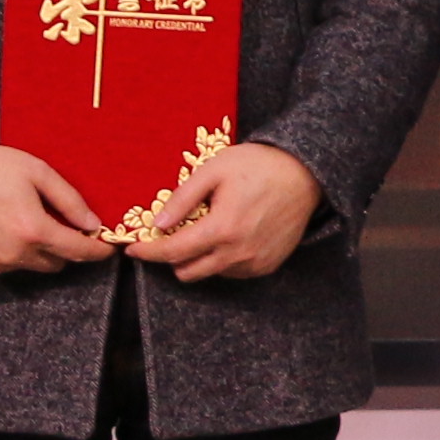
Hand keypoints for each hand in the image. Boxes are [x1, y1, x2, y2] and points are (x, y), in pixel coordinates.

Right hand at [0, 142, 118, 277]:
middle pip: (58, 263)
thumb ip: (70, 200)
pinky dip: (14, 253)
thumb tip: (93, 224)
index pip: (78, 252)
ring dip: (38, 250)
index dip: (98, 251)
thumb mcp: (37, 172)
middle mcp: (14, 254)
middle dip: (65, 247)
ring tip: (23, 219)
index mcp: (32, 230)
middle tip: (59, 222)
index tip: (108, 248)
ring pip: (33, 266)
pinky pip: (8, 266)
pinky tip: (2, 228)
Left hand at [137, 139, 324, 284]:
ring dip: (200, 258)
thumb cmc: (259, 166)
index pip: (173, 252)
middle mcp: (238, 253)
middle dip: (172, 257)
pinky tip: (230, 235)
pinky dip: (223, 259)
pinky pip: (233, 272)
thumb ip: (183, 198)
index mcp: (222, 229)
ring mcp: (255, 263)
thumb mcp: (214, 170)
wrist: (305, 175)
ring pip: (210, 274)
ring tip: (208, 229)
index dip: (148, 252)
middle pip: (187, 272)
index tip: (133, 249)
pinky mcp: (267, 265)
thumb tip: (158, 223)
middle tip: (173, 235)